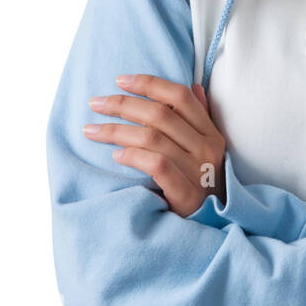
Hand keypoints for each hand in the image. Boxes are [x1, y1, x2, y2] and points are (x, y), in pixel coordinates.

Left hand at [83, 75, 226, 216]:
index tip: (120, 80)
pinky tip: (116, 157)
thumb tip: (194, 86)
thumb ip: (201, 118)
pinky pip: (157, 166)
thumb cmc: (201, 183)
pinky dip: (134, 157)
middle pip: (160, 115)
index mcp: (211, 132)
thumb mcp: (207, 148)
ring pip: (153, 138)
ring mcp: (198, 172)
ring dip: (117, 131)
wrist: (213, 225)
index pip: (180, 96)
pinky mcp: (186, 195)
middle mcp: (207, 148)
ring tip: (92, 131)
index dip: (148, 84)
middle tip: (96, 104)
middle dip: (122, 105)